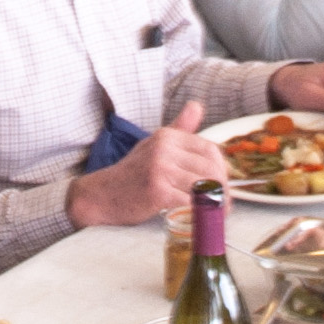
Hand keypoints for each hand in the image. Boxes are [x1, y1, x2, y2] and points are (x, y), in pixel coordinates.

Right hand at [73, 103, 227, 229]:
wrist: (101, 195)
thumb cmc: (131, 173)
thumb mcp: (154, 144)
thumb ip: (179, 128)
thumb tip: (197, 106)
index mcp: (167, 136)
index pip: (210, 149)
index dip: (221, 169)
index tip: (222, 184)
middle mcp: (164, 148)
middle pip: (211, 167)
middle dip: (222, 187)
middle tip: (223, 202)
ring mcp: (160, 168)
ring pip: (204, 184)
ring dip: (215, 202)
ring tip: (216, 212)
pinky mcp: (157, 191)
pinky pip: (190, 201)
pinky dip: (200, 211)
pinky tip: (202, 217)